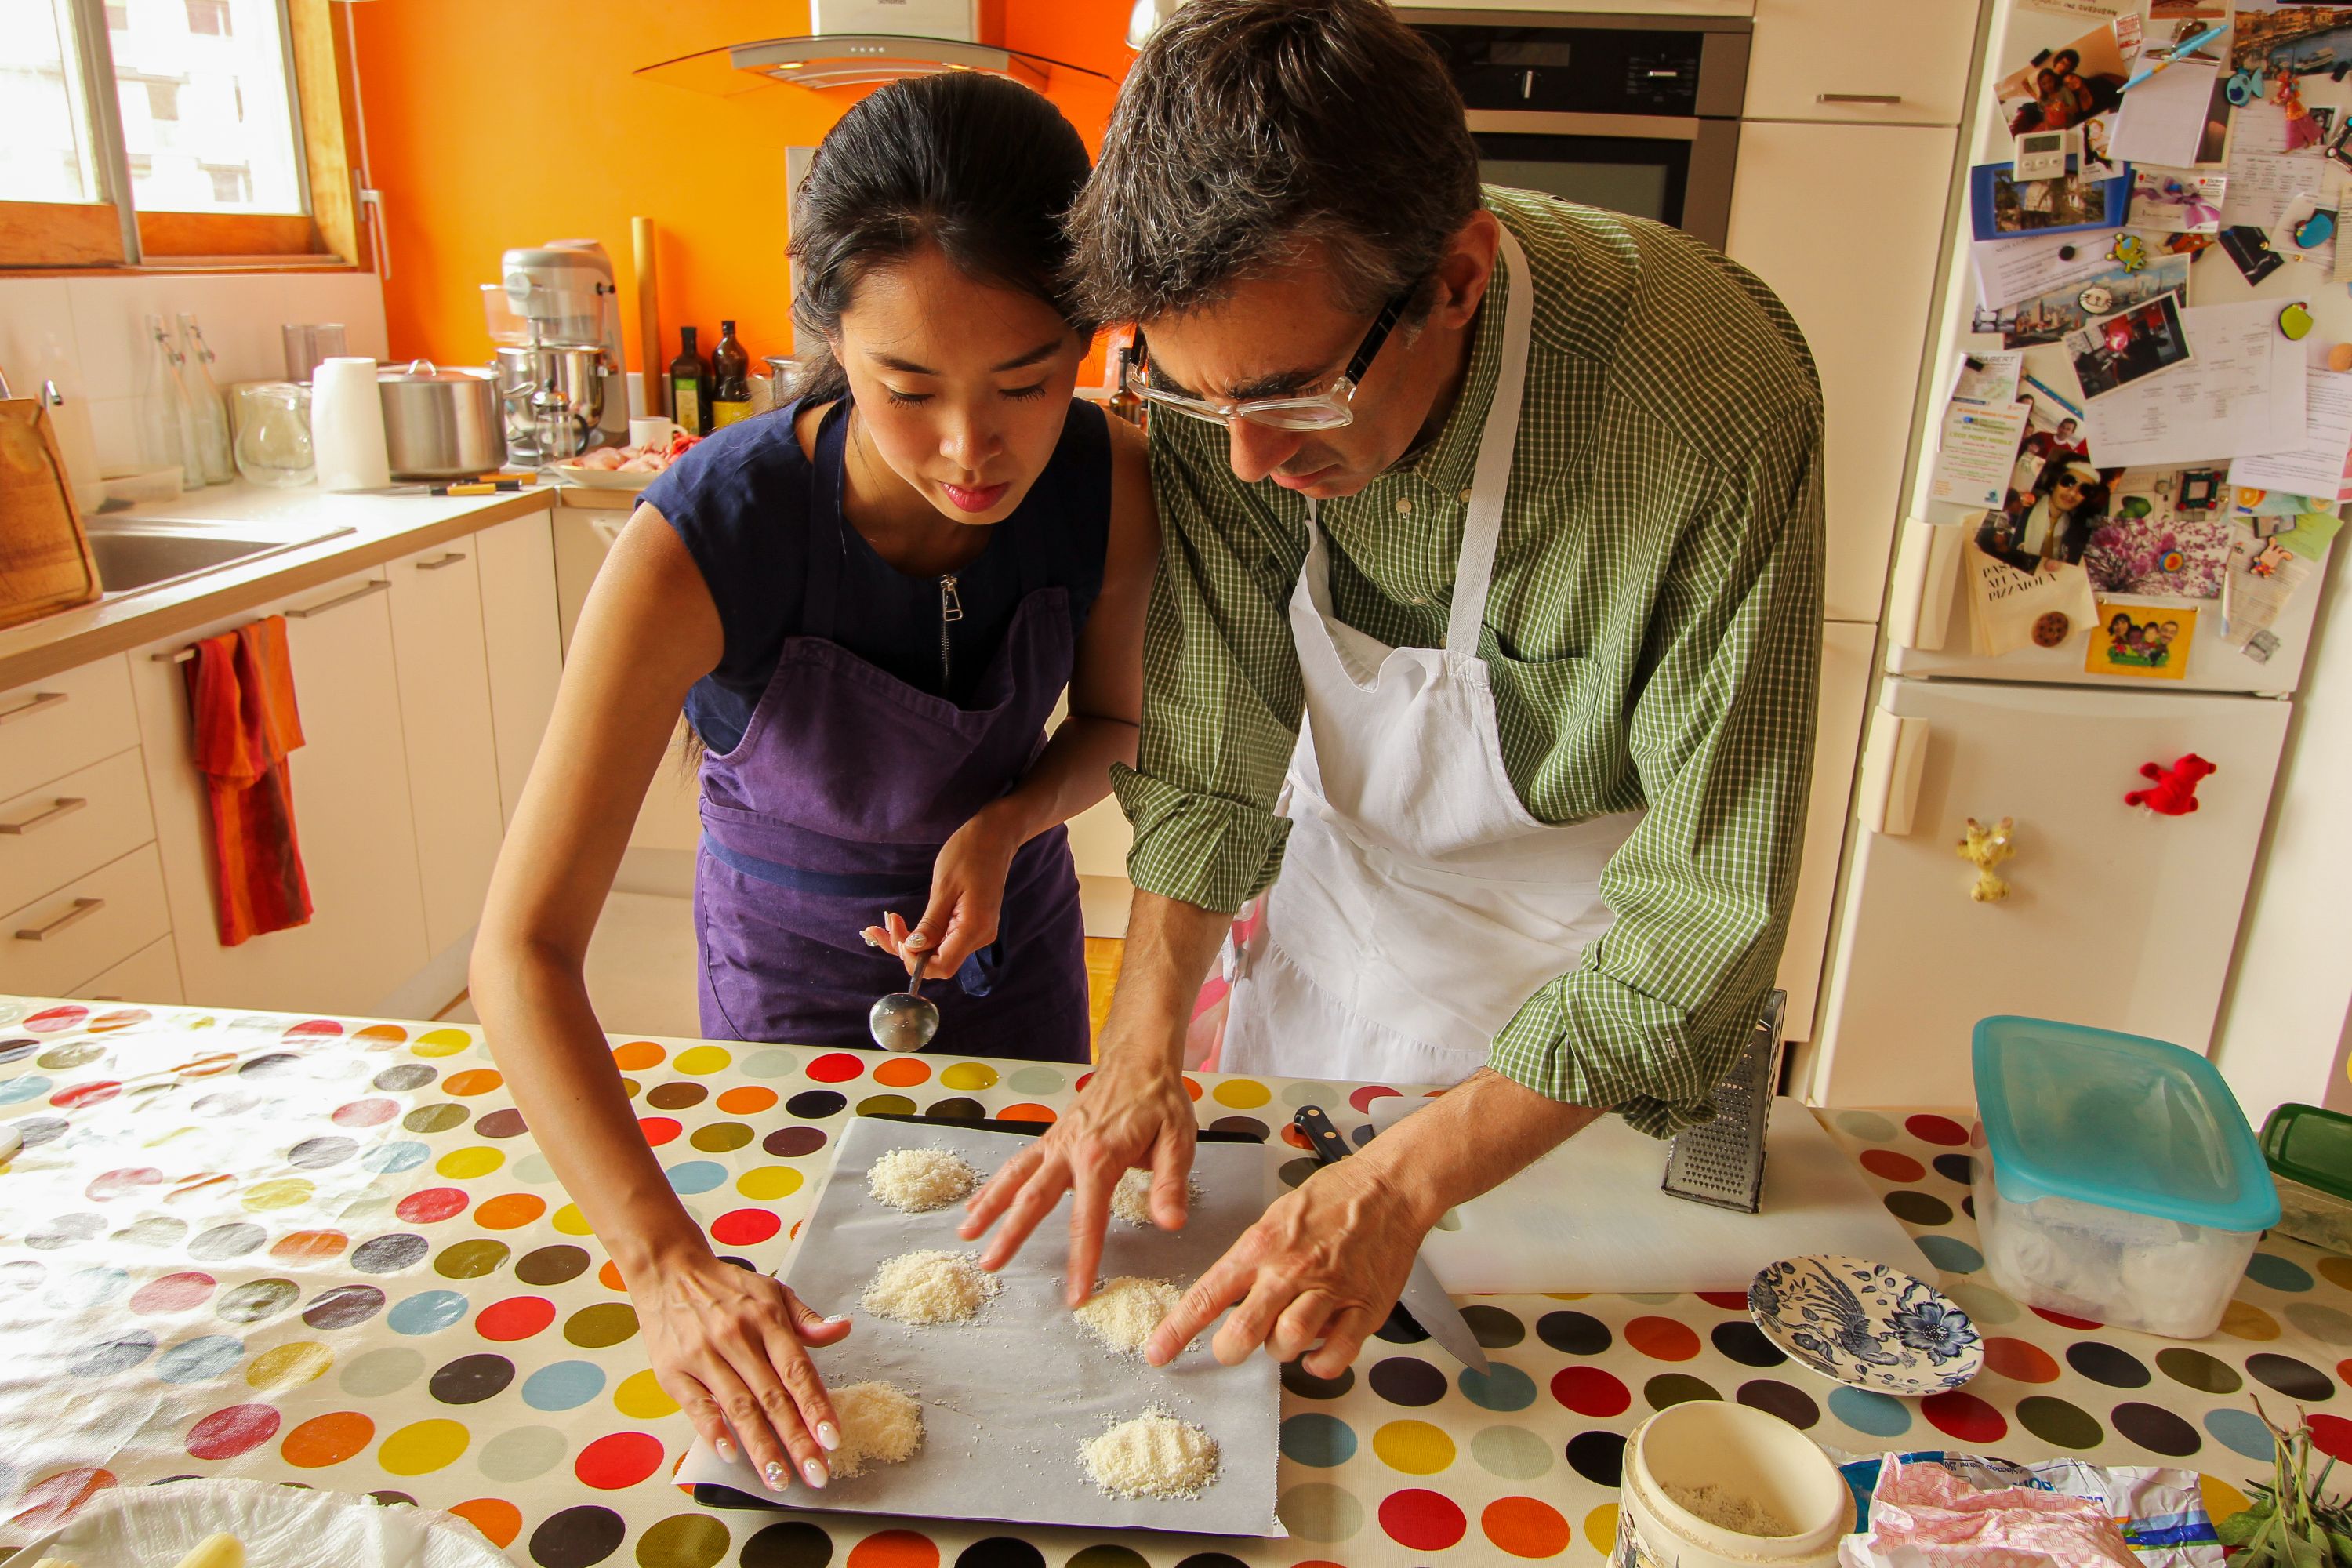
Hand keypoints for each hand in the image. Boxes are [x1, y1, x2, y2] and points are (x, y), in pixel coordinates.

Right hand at [630, 1250, 852, 1492]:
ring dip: (761, 1447)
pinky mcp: (674, 1372)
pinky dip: (714, 1430)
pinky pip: (698, 1406)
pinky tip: (730, 1455)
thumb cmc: (726, 1289)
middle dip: (797, 1439)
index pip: (797, 1370)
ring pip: (739, 1407)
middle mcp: (738, 1338)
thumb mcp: (772, 1292)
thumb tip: (843, 1329)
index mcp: (767, 1320)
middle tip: (816, 1474)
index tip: (832, 1439)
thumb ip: (806, 1319)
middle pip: (773, 1397)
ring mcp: (704, 1356)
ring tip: (779, 1478)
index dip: (816, 1406)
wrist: (668, 1272)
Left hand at [862, 807, 1020, 979]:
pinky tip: (903, 924)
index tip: (897, 937)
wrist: (994, 837)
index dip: (915, 961)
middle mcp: (979, 937)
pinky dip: (922, 935)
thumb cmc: (969, 853)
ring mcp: (976, 932)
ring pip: (937, 952)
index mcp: (974, 929)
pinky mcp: (970, 925)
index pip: (942, 966)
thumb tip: (914, 950)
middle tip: (883, 925)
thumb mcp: (944, 886)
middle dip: (907, 950)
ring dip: (911, 943)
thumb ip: (930, 923)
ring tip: (889, 921)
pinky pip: (943, 940)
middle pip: (937, 962)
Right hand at [959, 1041, 1197, 1304]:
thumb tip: (1171, 1223)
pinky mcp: (1052, 1137)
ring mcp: (1056, 1142)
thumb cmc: (1160, 1100)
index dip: (1082, 1260)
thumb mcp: (1178, 1139)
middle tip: (990, 1266)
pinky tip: (978, 1204)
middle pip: (1034, 1198)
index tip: (1074, 1295)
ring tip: (966, 1235)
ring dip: (989, 1206)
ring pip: (1015, 1176)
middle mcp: (1070, 1150)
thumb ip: (1170, 1183)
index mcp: (1102, 1157)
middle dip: (1011, 1234)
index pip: (1089, 1219)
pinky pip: (1018, 1162)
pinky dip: (995, 1184)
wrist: (1139, 1058)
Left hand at [1145, 1154, 1428, 1378]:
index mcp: (1259, 1247)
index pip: (1206, 1296)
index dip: (1176, 1331)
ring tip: (1283, 1338)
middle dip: (1229, 1349)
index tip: (1157, 1353)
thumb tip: (1231, 1298)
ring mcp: (1328, 1291)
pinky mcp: (1363, 1307)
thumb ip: (1252, 1260)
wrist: (1387, 1188)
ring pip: (1287, 1342)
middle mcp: (1289, 1271)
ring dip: (1278, 1351)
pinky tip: (1317, 1353)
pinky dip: (1321, 1363)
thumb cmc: (1330, 1200)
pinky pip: (1335, 1353)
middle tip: (1232, 1347)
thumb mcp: (1274, 1218)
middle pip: (1243, 1330)